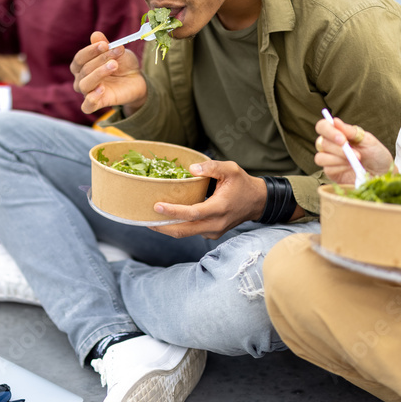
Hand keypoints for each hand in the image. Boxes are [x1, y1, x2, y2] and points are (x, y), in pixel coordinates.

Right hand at [71, 32, 145, 113]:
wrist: (136, 80)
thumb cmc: (123, 64)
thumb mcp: (117, 52)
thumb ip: (106, 45)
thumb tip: (96, 35)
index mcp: (81, 66)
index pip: (80, 58)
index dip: (91, 51)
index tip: (105, 44)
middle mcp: (80, 79)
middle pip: (84, 70)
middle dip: (100, 60)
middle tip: (116, 53)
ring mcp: (88, 92)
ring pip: (84, 85)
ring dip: (99, 73)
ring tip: (113, 66)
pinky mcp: (97, 104)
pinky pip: (87, 106)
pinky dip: (91, 99)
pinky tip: (102, 89)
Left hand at [148, 160, 265, 238]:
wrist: (257, 202)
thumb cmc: (242, 183)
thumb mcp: (230, 169)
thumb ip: (211, 167)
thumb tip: (191, 169)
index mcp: (220, 208)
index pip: (193, 214)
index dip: (173, 212)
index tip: (157, 206)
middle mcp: (216, 224)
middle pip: (184, 230)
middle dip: (162, 226)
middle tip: (144, 219)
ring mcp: (213, 232)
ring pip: (185, 234)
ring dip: (167, 228)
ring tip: (150, 219)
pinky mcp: (211, 234)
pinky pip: (191, 232)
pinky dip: (177, 227)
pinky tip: (166, 219)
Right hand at [313, 116, 393, 183]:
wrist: (383, 173)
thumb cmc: (376, 155)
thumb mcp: (367, 140)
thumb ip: (351, 132)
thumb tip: (335, 121)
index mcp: (339, 133)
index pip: (323, 127)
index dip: (328, 131)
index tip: (342, 139)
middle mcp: (331, 145)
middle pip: (321, 143)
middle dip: (338, 148)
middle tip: (356, 153)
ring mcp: (330, 159)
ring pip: (321, 157)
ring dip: (338, 158)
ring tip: (354, 161)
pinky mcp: (331, 173)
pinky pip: (327, 169)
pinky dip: (340, 167)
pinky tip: (350, 167)